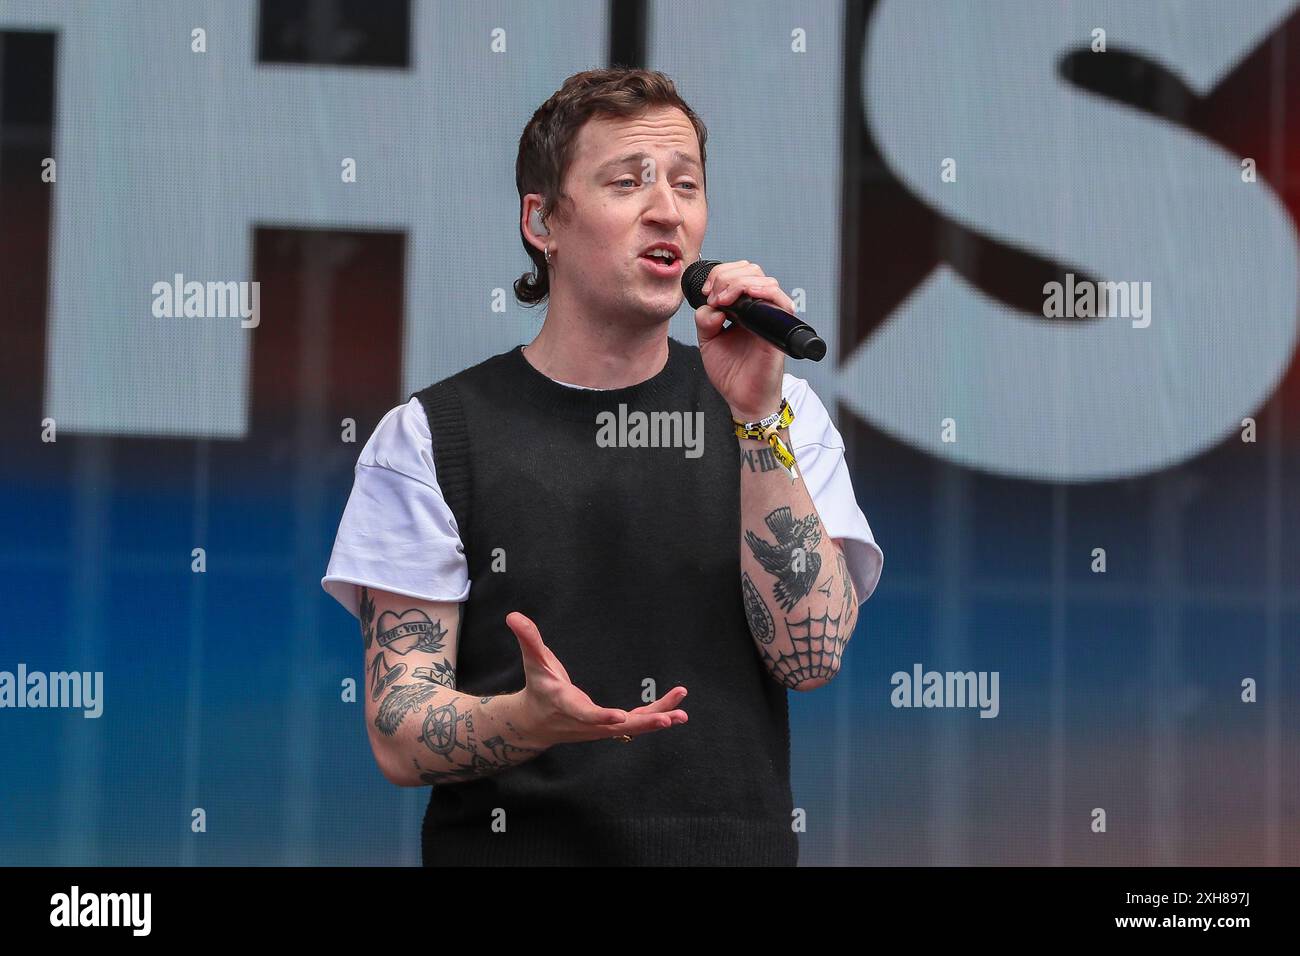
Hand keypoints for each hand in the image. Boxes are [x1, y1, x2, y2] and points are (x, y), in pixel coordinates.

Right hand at [504, 611, 688, 746]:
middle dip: (645, 722)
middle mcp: (587, 721)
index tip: (621, 717)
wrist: (536, 723)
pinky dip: (655, 717)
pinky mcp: (609, 726)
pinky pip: (635, 724)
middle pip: (619, 726)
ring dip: (658, 719)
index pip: (586, 713)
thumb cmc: (538, 687)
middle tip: (669, 718)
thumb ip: (528, 639)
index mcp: (567, 705)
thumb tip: (513, 615)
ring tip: (682, 713)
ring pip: (632, 727)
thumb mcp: (533, 662)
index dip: (602, 716)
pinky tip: (676, 712)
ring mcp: (600, 727)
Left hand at [693, 260, 792, 422]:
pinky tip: (744, 299)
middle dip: (727, 276)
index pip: (739, 274)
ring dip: (739, 284)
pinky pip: (780, 302)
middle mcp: (759, 309)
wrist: (742, 398)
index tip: (706, 293)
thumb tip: (714, 306)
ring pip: (765, 281)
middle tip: (714, 297)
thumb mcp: (707, 340)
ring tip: (722, 301)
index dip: (720, 275)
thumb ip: (705, 319)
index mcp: (742, 308)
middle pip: (752, 271)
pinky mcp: (778, 329)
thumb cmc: (731, 372)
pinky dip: (762, 292)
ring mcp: (770, 318)